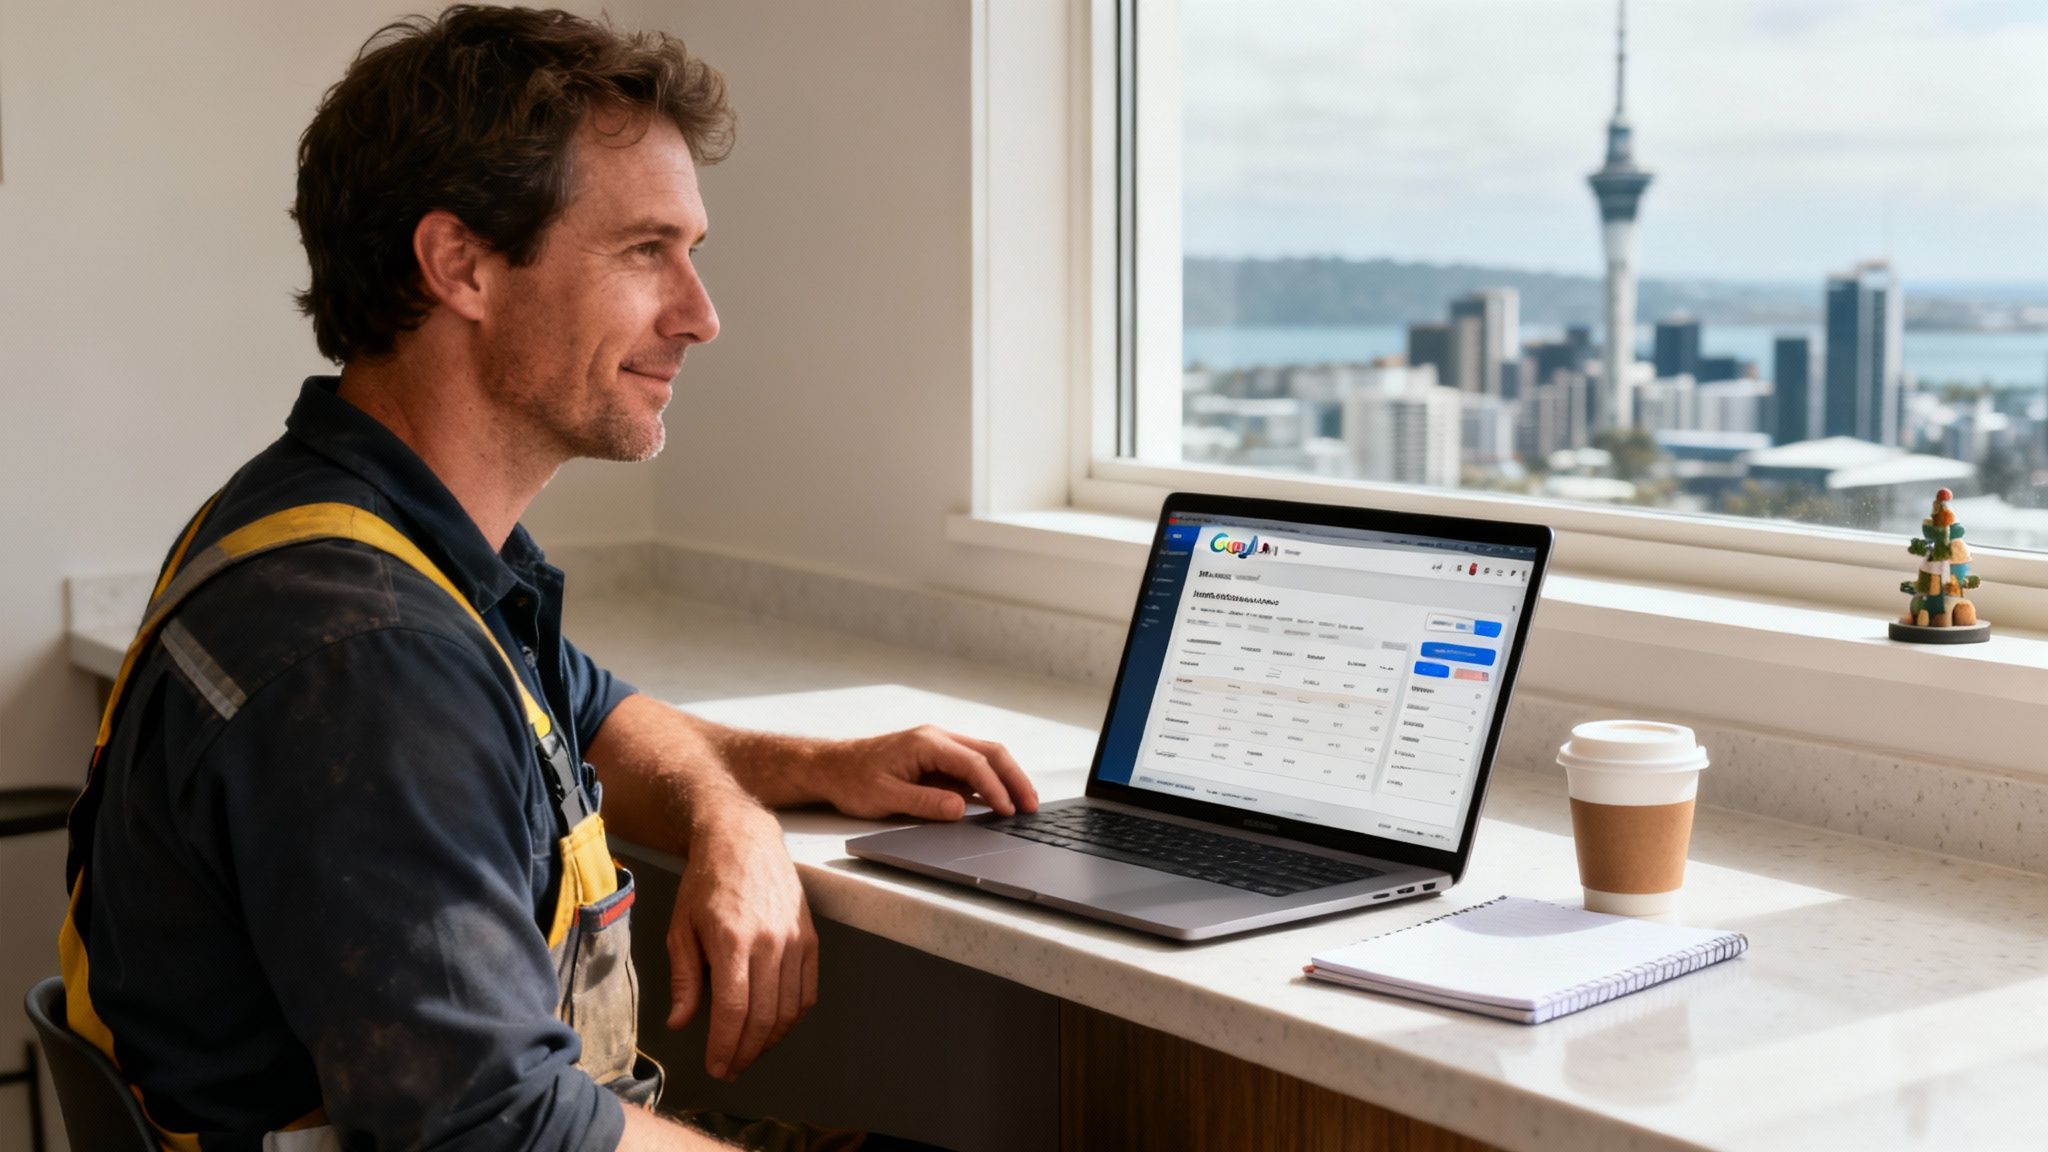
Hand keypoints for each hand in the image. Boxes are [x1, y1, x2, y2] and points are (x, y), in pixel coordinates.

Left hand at [664, 795, 817, 1081]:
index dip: (725, 1046)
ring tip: (750, 1052)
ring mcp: (795, 940)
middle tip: (730, 1067)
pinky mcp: (811, 937)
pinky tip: (775, 1026)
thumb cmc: (707, 882)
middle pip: (764, 1016)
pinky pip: (808, 991)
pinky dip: (793, 1017)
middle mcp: (770, 942)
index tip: (716, 1066)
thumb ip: (684, 978)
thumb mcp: (681, 927)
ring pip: (789, 1009)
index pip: (734, 1010)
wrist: (743, 840)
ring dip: (770, 1040)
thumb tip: (681, 1022)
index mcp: (732, 940)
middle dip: (746, 1052)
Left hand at [814, 724, 1038, 821]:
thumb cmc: (853, 779)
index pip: (973, 763)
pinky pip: (971, 769)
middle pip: (989, 753)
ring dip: (1006, 779)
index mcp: (927, 743)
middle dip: (1014, 778)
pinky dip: (990, 784)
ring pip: (985, 758)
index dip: (995, 788)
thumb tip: (961, 808)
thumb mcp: (885, 796)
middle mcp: (938, 739)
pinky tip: (1001, 802)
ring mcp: (940, 749)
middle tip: (1032, 805)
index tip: (1008, 811)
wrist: (832, 768)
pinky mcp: (938, 761)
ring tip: (1024, 805)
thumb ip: (925, 802)